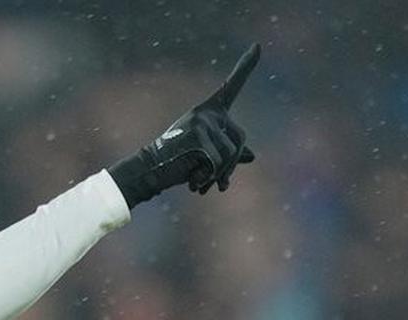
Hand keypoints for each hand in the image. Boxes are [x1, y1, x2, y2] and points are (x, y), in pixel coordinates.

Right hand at [109, 43, 260, 204]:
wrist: (149, 171)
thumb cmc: (177, 163)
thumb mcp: (207, 156)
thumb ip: (229, 153)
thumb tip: (253, 156)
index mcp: (209, 110)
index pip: (232, 85)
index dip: (246, 65)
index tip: (258, 45)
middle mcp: (206, 112)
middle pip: (239, 138)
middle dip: (232, 165)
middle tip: (223, 185)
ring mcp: (201, 122)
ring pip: (230, 154)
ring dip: (219, 175)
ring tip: (201, 181)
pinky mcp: (197, 136)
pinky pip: (217, 163)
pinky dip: (208, 178)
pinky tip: (193, 181)